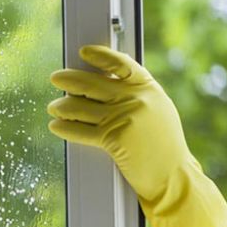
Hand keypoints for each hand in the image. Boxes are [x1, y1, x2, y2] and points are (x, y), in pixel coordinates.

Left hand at [47, 45, 226, 226]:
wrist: (173, 174)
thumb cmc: (164, 145)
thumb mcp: (157, 111)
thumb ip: (137, 95)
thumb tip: (107, 84)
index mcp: (148, 88)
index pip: (121, 64)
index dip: (101, 56)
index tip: (84, 52)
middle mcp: (136, 99)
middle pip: (94, 84)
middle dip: (70, 80)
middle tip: (55, 77)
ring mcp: (124, 118)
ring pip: (82, 107)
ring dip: (62, 107)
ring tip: (53, 107)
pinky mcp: (113, 139)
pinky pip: (80, 130)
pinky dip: (65, 127)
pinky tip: (55, 126)